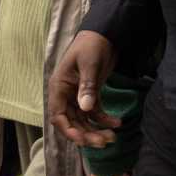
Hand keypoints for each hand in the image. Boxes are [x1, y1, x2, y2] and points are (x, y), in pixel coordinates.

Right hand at [48, 30, 120, 146]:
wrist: (105, 33)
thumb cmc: (92, 45)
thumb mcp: (89, 64)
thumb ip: (87, 86)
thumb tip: (85, 109)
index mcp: (59, 88)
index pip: (58, 116)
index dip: (68, 130)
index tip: (82, 139)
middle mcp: (66, 95)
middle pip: (73, 122)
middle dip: (86, 134)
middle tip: (104, 142)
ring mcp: (78, 96)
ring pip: (84, 120)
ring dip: (96, 130)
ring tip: (112, 137)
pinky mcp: (91, 94)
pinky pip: (95, 112)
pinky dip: (105, 119)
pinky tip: (118, 123)